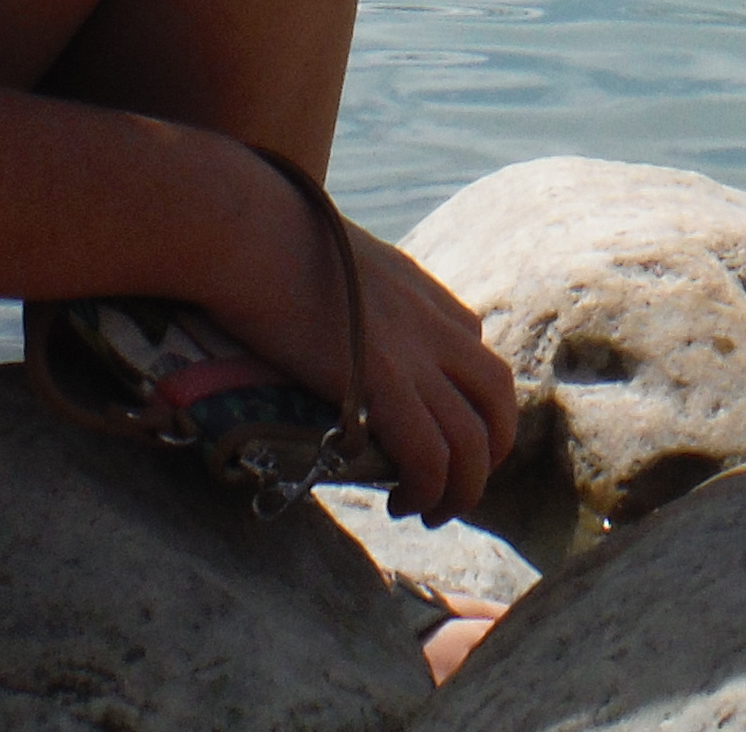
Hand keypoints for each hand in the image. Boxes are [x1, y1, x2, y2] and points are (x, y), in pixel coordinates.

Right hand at [208, 141, 521, 524]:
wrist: (248, 233)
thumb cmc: (270, 238)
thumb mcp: (339, 256)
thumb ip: (356, 290)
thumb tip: (324, 311)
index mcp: (423, 293)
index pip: (475, 353)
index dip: (466, 405)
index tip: (434, 432)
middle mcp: (433, 323)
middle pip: (497, 396)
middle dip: (489, 449)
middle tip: (454, 484)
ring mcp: (414, 352)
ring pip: (474, 438)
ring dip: (462, 487)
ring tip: (430, 511)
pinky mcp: (383, 381)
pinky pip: (431, 453)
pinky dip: (429, 487)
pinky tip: (403, 501)